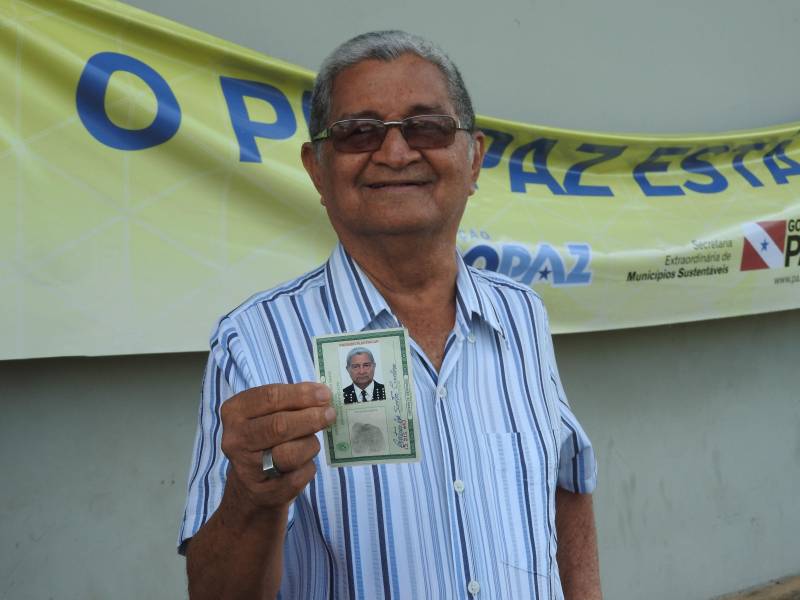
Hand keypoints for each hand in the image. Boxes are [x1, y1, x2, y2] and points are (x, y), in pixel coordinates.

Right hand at [220, 382, 334, 510]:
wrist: (250, 486)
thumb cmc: (264, 439)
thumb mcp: (267, 413)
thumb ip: (290, 402)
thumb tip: (322, 395)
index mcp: (234, 412)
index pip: (270, 397)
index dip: (301, 394)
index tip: (325, 394)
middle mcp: (236, 440)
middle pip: (279, 425)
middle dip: (310, 418)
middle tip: (330, 414)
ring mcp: (249, 469)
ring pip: (291, 453)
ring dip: (310, 444)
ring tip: (312, 441)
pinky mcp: (267, 492)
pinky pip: (300, 474)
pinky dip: (309, 466)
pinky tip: (304, 462)